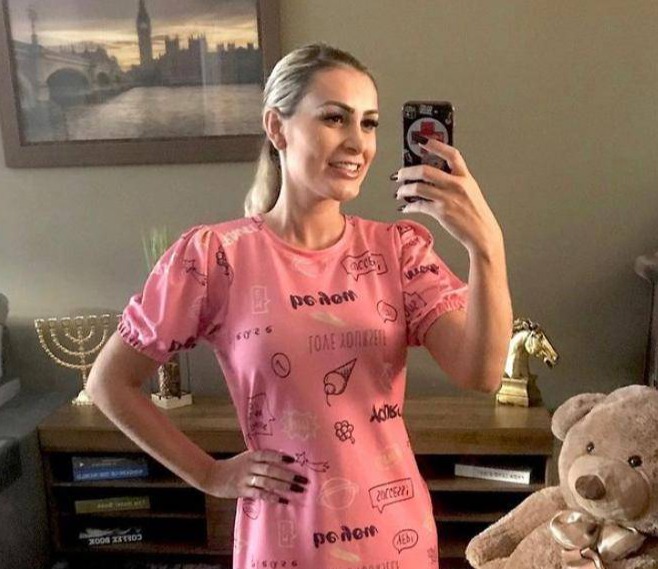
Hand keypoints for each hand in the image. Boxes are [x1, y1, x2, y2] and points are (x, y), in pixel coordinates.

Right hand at [203, 449, 307, 503]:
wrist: (213, 475)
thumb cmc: (233, 467)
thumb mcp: (245, 458)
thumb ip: (259, 459)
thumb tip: (281, 462)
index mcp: (251, 456)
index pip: (268, 454)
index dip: (280, 457)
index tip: (294, 460)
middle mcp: (250, 465)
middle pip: (272, 469)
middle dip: (289, 475)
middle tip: (303, 480)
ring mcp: (246, 478)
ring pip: (267, 481)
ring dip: (284, 486)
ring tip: (297, 490)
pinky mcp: (242, 490)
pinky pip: (260, 494)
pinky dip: (272, 497)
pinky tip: (282, 500)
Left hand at [393, 138, 502, 255]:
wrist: (482, 233)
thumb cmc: (475, 213)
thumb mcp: (469, 190)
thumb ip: (454, 180)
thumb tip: (431, 176)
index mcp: (465, 177)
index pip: (451, 154)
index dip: (435, 145)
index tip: (421, 140)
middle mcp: (456, 185)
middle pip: (425, 170)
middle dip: (407, 172)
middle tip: (399, 174)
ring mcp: (448, 198)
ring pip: (418, 188)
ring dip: (404, 190)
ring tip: (399, 193)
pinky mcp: (441, 212)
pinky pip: (419, 205)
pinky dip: (409, 206)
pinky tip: (405, 207)